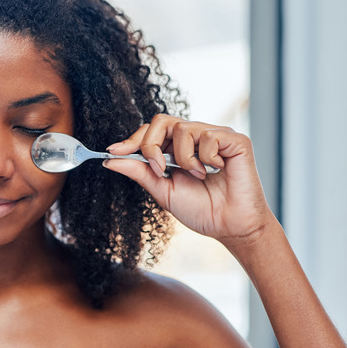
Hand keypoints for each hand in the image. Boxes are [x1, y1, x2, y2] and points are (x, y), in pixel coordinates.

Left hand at [101, 114, 276, 243]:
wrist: (230, 227)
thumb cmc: (201, 210)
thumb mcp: (162, 190)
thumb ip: (139, 172)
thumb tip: (110, 160)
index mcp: (177, 148)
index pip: (151, 130)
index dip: (132, 139)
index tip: (113, 151)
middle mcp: (196, 137)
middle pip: (162, 120)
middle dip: (152, 145)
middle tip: (160, 170)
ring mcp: (216, 135)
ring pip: (183, 128)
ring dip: (183, 158)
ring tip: (197, 176)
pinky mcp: (235, 140)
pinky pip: (209, 136)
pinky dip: (206, 157)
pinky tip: (216, 170)